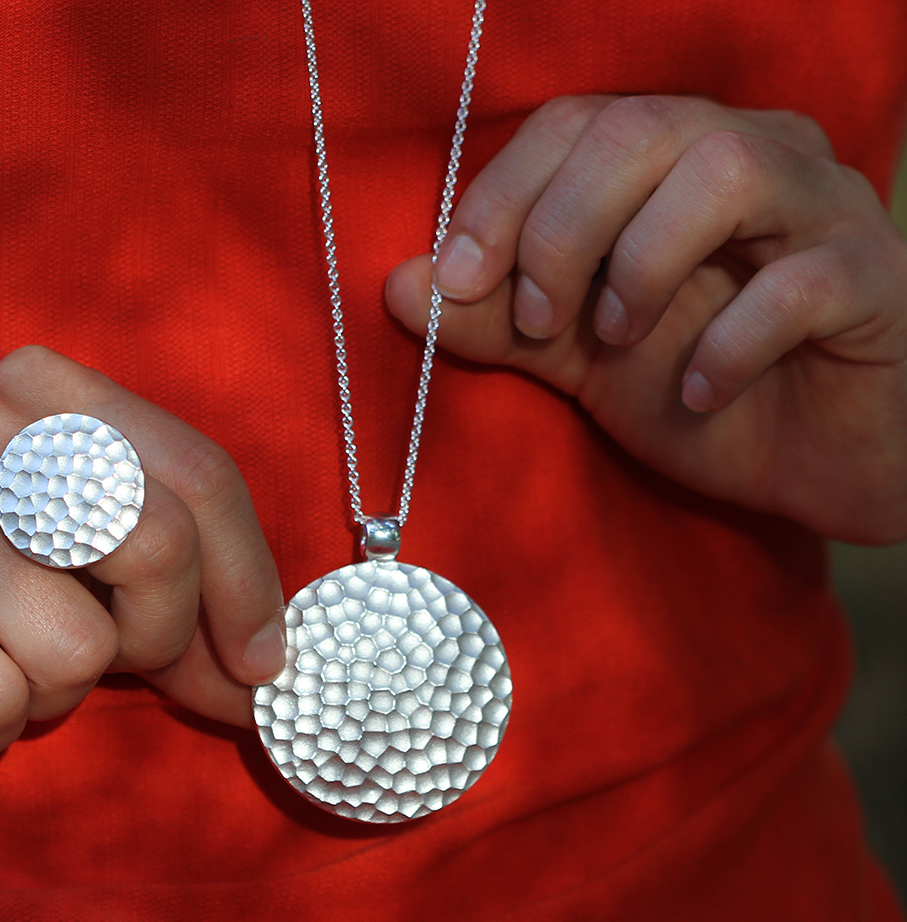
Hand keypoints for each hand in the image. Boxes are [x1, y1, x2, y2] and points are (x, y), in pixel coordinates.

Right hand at [0, 346, 284, 749]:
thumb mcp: (54, 543)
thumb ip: (156, 587)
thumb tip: (258, 676)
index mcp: (52, 395)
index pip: (202, 475)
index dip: (251, 582)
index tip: (261, 662)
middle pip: (162, 547)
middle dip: (167, 638)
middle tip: (123, 663)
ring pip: (83, 646)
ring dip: (61, 691)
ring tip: (0, 662)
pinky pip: (1, 700)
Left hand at [385, 95, 906, 543]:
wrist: (816, 462)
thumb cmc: (700, 389)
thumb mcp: (580, 357)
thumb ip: (498, 322)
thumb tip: (398, 288)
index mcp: (671, 163)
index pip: (574, 124)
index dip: (501, 195)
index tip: (453, 280)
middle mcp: (749, 156)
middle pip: (638, 129)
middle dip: (558, 230)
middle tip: (536, 321)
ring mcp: (820, 210)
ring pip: (725, 170)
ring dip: (641, 264)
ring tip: (616, 342)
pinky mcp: (871, 282)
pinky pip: (799, 283)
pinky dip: (729, 344)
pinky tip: (698, 394)